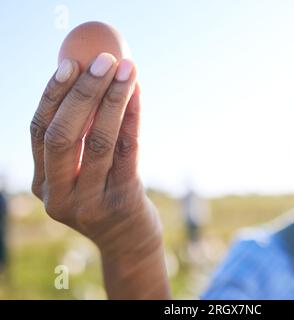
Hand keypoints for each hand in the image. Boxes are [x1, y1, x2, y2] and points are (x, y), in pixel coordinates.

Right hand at [30, 53, 169, 297]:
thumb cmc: (104, 197)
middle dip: (83, 92)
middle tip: (103, 59)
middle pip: (63, 134)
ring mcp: (90, 202)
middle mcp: (59, 195)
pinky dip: (132, 117)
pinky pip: (127, 151)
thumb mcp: (81, 174)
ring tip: (128, 67)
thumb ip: (76, 141)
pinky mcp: (122, 201)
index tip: (70, 63)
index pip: (39, 131)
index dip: (53, 95)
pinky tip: (138, 93)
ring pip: (98, 141)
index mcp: (43, 184)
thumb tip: (86, 82)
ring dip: (114, 98)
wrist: (129, 243)